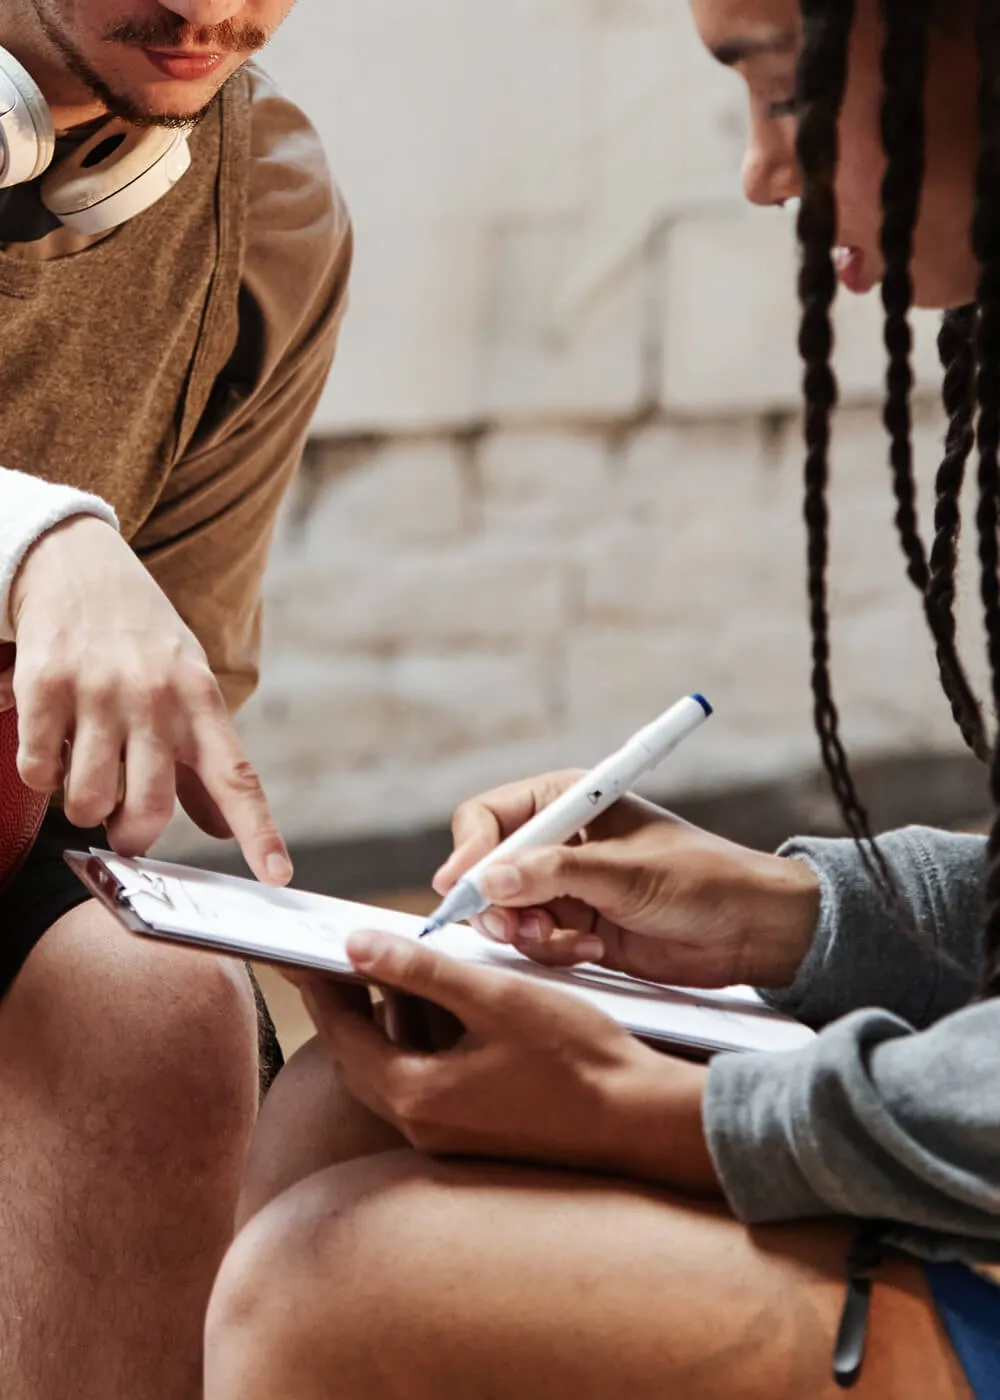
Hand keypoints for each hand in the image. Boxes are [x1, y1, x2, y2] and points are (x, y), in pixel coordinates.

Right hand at [4, 516, 290, 881]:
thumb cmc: (140, 636)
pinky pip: (39, 770)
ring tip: (84, 770)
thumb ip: (201, 762)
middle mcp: (156, 697)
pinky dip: (42, 772)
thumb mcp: (188, 684)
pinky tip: (52, 741)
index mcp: (200, 700)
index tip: (276, 874)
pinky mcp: (45, 685)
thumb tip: (220, 829)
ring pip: (87, 800)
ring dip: (83, 804)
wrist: (75, 560)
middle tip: (121, 823)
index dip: (257, 831)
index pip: (237, 776)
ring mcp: (99, 690)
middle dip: (131, 834)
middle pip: (147, 808)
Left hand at [302, 929, 719, 1194]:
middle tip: (337, 955)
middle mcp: (423, 1127)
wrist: (642, 1122)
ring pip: (396, 1068)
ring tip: (389, 968)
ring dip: (389, 1021)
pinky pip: (427, 1082)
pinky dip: (422, 1042)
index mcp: (417, 1095)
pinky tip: (442, 1007)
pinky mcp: (476, 1135)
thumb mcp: (493, 999)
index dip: (321, 988)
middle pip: (362, 1056)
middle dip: (350, 1003)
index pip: (344, 1034)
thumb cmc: (576, 1058)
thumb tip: (354, 944)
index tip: (301, 952)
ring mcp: (450, 1138)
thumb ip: (420, 970)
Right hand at [433, 772, 819, 989]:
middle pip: (486, 871)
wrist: (750, 930)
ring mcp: (564, 887)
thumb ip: (554, 875)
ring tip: (576, 940)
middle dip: (499, 904)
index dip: (469, 851)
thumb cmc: (701, 879)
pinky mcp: (576, 927)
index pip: (488, 816)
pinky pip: (536, 944)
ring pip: (506, 913)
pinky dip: (558, 952)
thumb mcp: (625, 872)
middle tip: (523, 928)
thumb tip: (489, 881)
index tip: (461, 887)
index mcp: (568, 801)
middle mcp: (558, 841)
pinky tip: (599, 949)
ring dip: (532, 933)